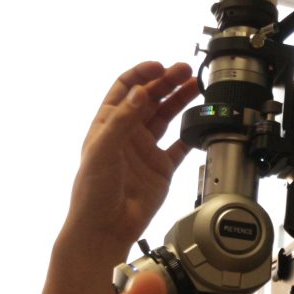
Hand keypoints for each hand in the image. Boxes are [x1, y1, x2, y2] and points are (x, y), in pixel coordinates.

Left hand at [69, 61, 199, 252]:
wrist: (105, 228)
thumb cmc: (93, 191)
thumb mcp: (103, 149)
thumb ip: (123, 119)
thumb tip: (141, 92)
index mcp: (108, 124)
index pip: (126, 88)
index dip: (142, 74)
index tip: (160, 66)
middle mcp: (127, 134)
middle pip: (150, 98)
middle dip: (167, 81)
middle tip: (185, 71)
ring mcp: (145, 150)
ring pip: (166, 116)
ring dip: (180, 100)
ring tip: (196, 86)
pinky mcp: (160, 168)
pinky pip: (179, 146)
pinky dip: (190, 133)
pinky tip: (200, 122)